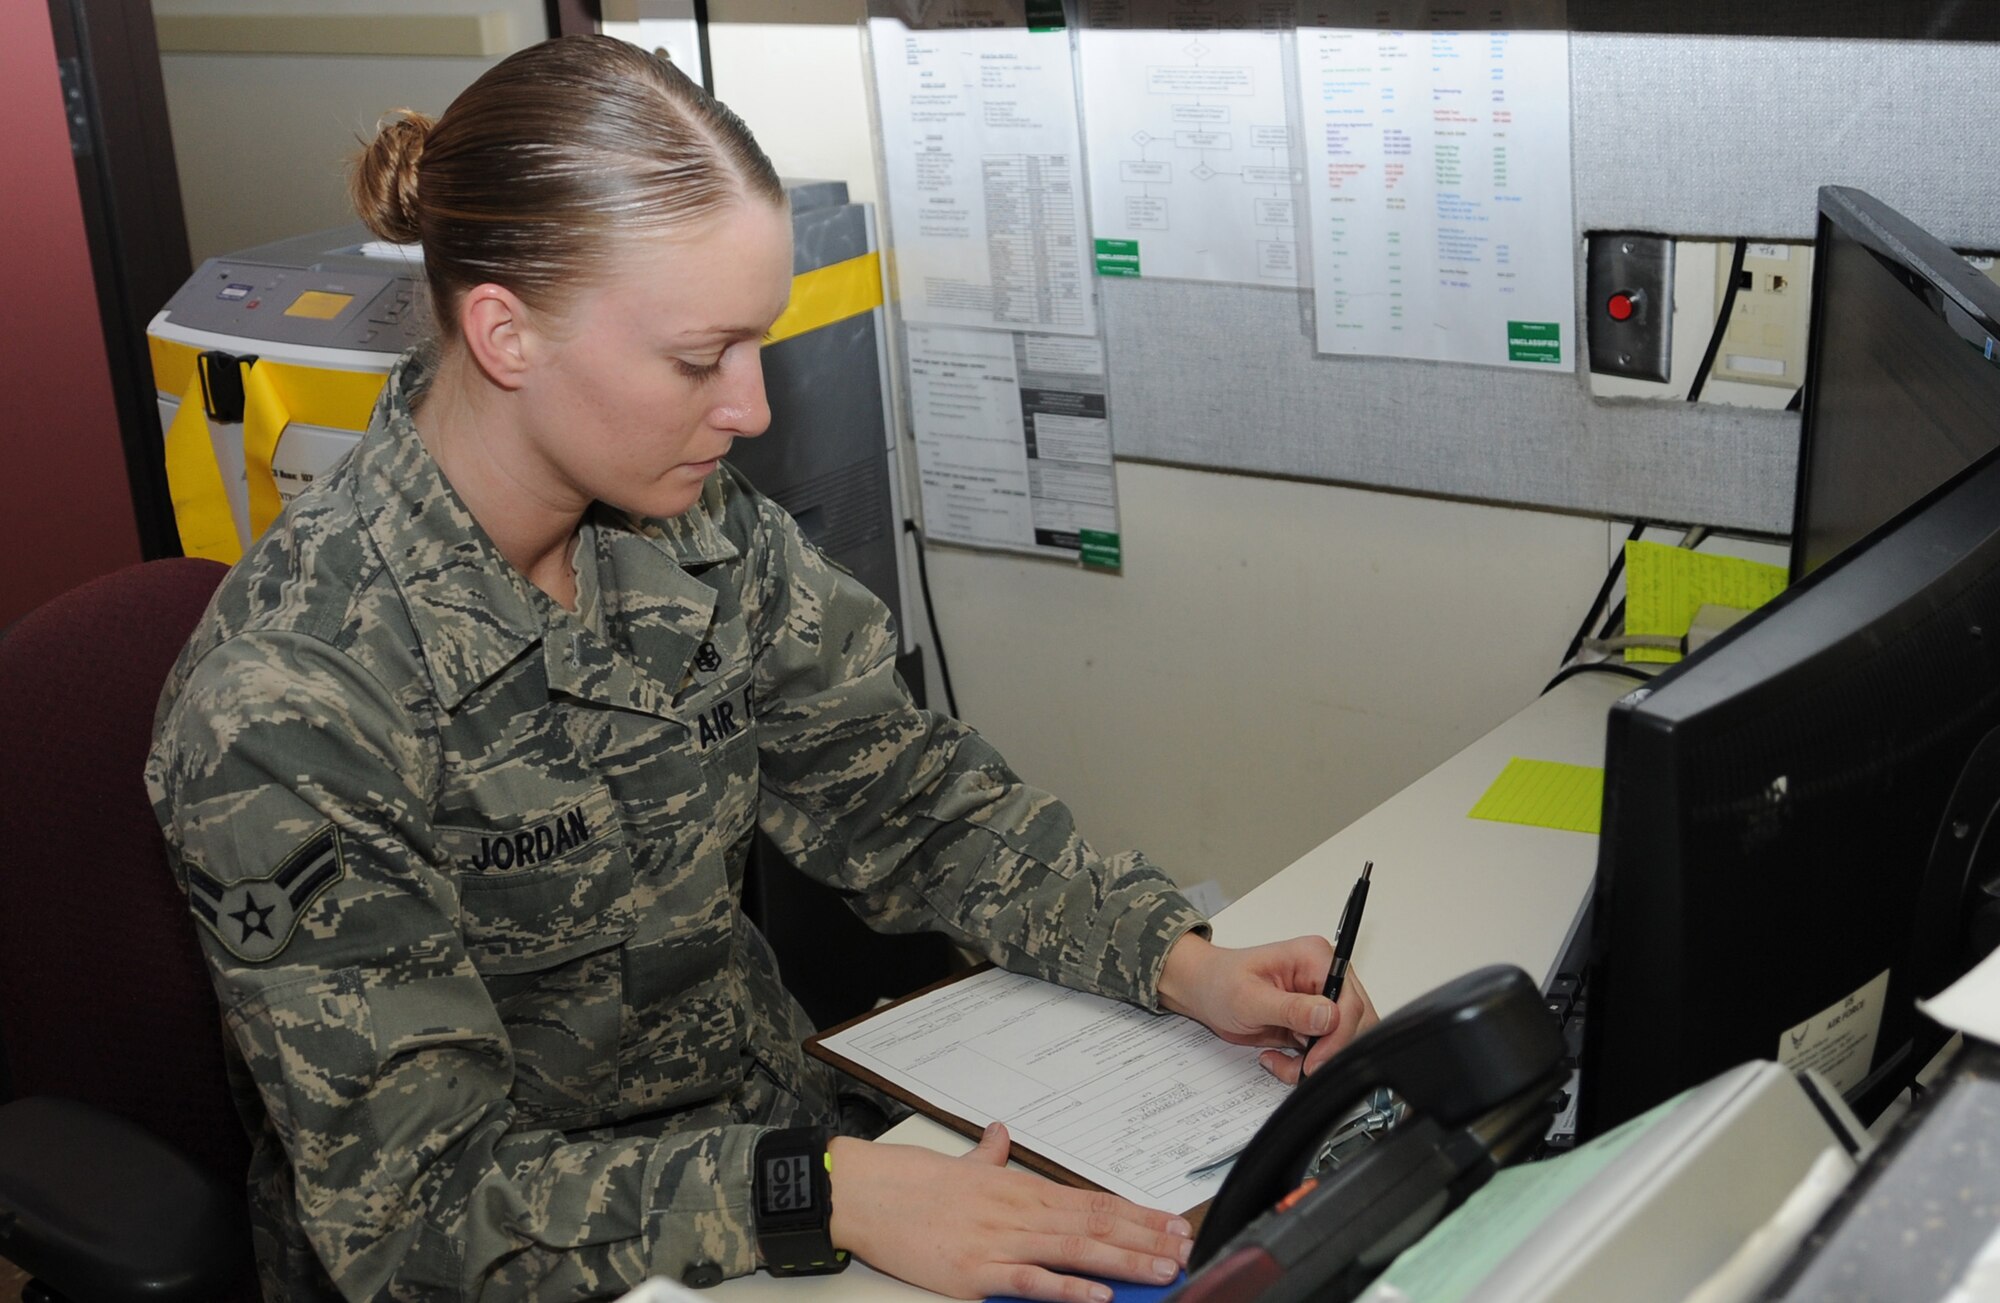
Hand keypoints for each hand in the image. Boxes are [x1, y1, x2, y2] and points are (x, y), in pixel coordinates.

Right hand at [826, 1125, 1192, 1301]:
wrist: (864, 1192)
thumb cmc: (908, 1181)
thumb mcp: (959, 1164)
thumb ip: (988, 1156)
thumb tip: (1000, 1134)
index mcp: (1018, 1190)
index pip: (1092, 1201)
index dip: (1137, 1214)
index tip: (1172, 1222)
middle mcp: (1019, 1212)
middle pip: (1096, 1224)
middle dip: (1146, 1239)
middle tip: (1186, 1249)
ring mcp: (1000, 1242)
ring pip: (1076, 1250)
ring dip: (1124, 1262)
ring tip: (1163, 1269)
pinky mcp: (976, 1272)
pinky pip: (1030, 1282)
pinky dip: (1066, 1290)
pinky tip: (1098, 1296)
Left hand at [1156, 931, 1379, 1084]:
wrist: (1203, 992)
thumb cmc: (1219, 982)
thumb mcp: (1250, 997)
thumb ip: (1290, 1009)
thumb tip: (1328, 1015)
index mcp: (1315, 958)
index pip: (1348, 999)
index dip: (1338, 1034)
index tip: (1315, 1059)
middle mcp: (1324, 977)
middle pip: (1353, 1023)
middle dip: (1327, 1052)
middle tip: (1299, 1066)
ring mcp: (1320, 1001)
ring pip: (1341, 1042)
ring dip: (1315, 1062)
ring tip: (1282, 1062)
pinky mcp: (1312, 1023)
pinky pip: (1324, 1052)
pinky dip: (1305, 1065)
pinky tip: (1280, 1059)